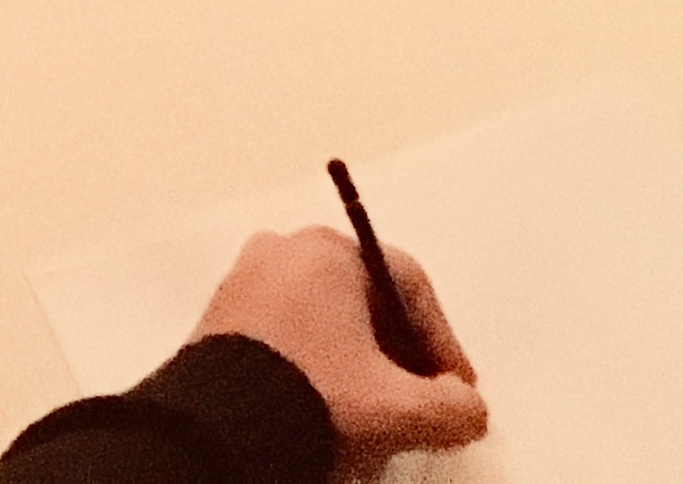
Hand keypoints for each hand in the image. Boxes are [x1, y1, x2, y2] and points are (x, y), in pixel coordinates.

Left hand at [193, 227, 486, 476]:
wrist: (216, 430)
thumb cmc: (316, 398)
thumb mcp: (401, 410)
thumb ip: (455, 408)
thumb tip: (466, 407)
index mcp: (326, 250)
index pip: (407, 287)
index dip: (443, 343)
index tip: (458, 392)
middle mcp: (282, 250)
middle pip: (366, 301)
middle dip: (400, 355)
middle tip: (420, 404)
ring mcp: (244, 280)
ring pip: (325, 320)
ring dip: (359, 365)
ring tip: (376, 415)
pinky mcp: (219, 316)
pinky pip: (288, 334)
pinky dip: (318, 366)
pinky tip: (328, 409)